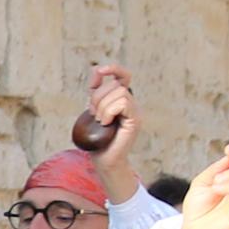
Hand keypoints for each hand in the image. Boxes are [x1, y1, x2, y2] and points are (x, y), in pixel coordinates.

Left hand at [84, 64, 141, 197]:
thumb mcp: (92, 110)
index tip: (100, 70)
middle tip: (93, 114)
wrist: (103, 160)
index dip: (114, 68)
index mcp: (121, 99)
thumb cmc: (97, 138)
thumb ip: (95, 92)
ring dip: (102, 106)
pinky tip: (105, 123)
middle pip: (115, 84)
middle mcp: (131, 102)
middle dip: (97, 97)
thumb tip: (96, 70)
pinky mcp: (136, 119)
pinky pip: (122, 103)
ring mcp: (135, 111)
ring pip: (119, 93)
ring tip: (100, 121)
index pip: (123, 75)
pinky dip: (109, 111)